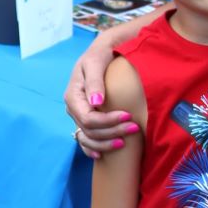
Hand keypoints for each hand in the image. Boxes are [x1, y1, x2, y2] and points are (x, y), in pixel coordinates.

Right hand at [66, 38, 138, 158]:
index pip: (89, 117)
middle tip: (134, 128)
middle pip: (90, 130)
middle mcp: (74, 108)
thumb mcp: (95, 63)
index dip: (108, 121)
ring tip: (124, 143)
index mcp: (73, 96)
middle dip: (112, 132)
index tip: (128, 117)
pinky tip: (101, 155)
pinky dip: (92, 148)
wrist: (102, 53)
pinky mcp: (85, 118)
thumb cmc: (100, 56)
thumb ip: (95, 82)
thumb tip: (96, 102)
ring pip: (88, 138)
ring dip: (105, 143)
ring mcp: (78, 115)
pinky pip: (84, 139)